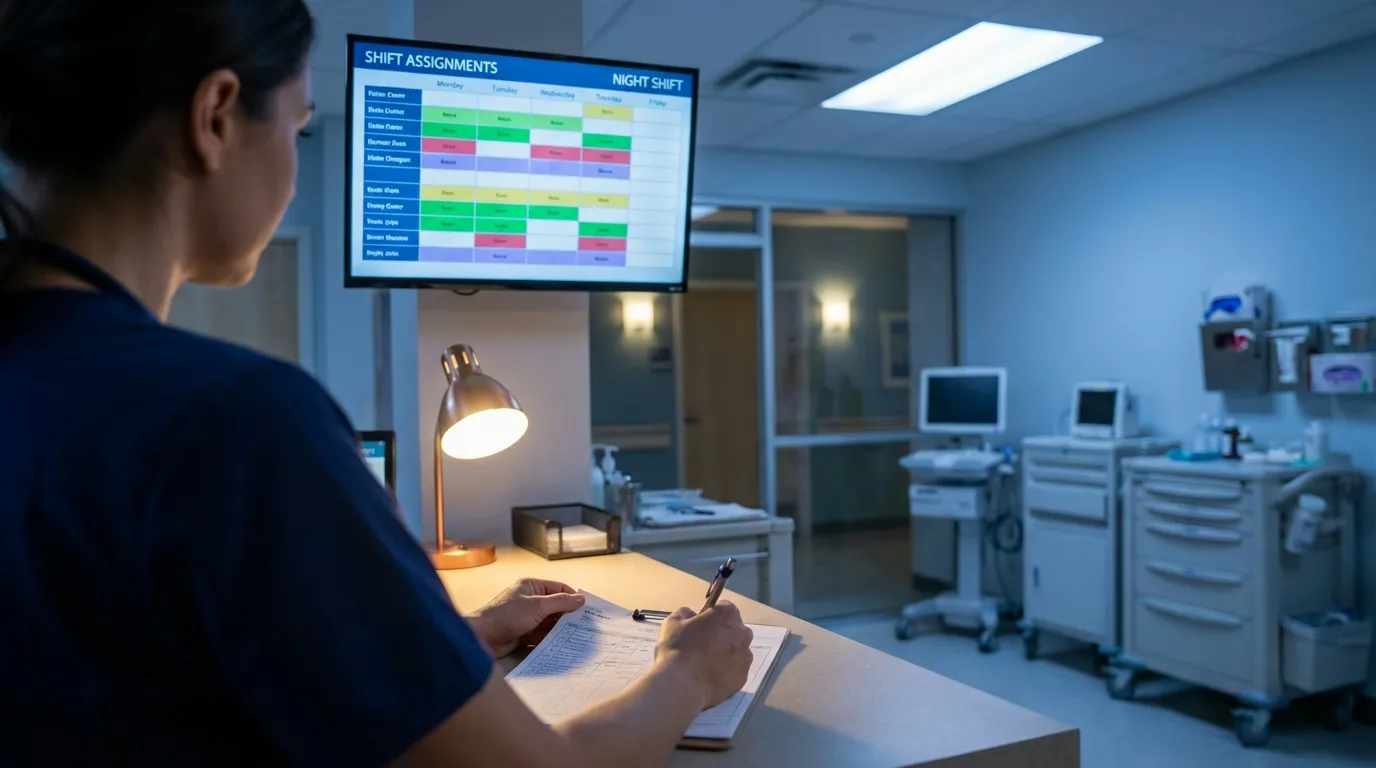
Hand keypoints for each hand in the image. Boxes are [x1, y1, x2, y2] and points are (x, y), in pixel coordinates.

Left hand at [466, 578, 584, 657]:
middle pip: (556, 607)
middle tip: (587, 626)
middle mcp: (531, 600)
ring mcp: (528, 618)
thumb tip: (581, 599)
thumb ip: (560, 602)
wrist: (483, 637)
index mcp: (532, 587)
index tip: (588, 610)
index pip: (559, 588)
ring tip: (579, 637)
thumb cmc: (506, 615)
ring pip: (551, 622)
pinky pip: (543, 635)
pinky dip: (552, 639)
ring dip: (561, 629)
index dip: (573, 598)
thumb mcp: (536, 606)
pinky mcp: (525, 634)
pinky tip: (564, 646)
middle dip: (569, 615)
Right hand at [654, 602, 752, 708]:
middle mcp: (742, 633)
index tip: (701, 625)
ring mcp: (745, 657)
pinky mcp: (742, 677)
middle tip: (702, 645)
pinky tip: (709, 677)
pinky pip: (735, 670)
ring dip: (725, 654)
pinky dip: (726, 672)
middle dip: (722, 634)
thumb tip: (691, 615)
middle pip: (734, 630)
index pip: (724, 608)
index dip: (712, 616)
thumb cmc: (677, 649)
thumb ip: (685, 613)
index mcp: (727, 615)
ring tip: (705, 664)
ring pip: (737, 651)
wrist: (681, 685)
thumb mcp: (673, 622)